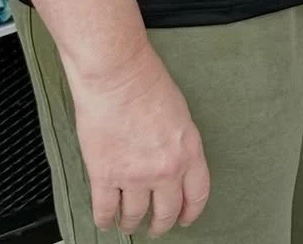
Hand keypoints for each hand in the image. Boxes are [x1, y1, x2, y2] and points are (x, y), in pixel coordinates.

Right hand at [69, 44, 210, 235]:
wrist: (118, 75)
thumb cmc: (147, 82)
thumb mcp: (179, 114)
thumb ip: (179, 143)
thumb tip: (174, 162)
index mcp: (188, 150)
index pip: (197, 194)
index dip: (191, 211)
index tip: (186, 218)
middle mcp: (165, 169)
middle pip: (167, 212)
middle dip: (161, 223)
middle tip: (156, 226)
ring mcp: (135, 176)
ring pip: (135, 216)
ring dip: (131, 222)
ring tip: (128, 222)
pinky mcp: (105, 176)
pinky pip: (105, 211)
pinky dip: (105, 220)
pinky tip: (106, 220)